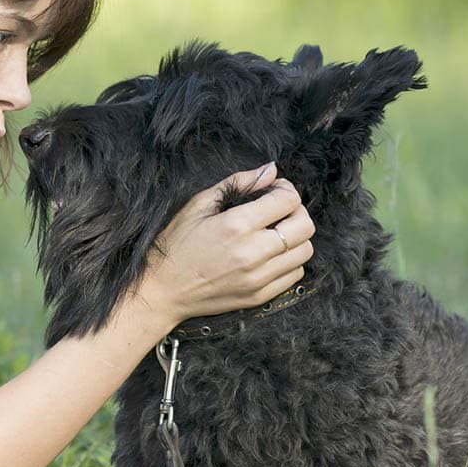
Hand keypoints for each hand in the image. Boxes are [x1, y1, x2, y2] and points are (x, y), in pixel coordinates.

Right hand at [141, 163, 314, 325]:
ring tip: (275, 233)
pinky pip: (295, 274)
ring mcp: (258, 278)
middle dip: (297, 211)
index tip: (274, 190)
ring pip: (305, 251)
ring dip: (295, 237)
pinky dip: (290, 261)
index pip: (288, 200)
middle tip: (279, 210)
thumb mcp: (198, 205)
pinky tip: (271, 255)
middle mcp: (252, 253)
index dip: (285, 189)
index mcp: (236, 225)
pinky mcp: (259, 296)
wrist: (162, 291)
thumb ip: (238, 183)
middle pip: (305, 226)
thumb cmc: (176, 244)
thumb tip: (271, 170)